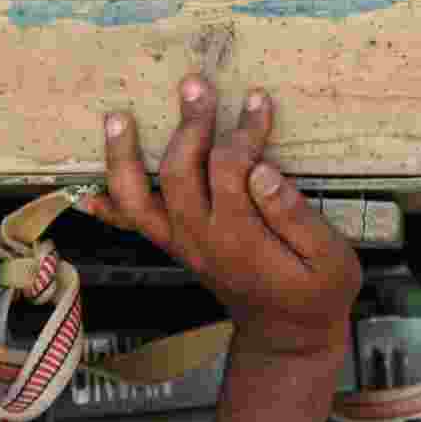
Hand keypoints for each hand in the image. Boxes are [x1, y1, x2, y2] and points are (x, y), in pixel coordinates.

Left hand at [82, 75, 362, 357]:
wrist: (288, 336)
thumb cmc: (317, 293)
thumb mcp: (331, 260)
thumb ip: (296, 217)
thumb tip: (263, 172)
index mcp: (242, 236)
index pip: (231, 169)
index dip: (243, 131)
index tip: (258, 100)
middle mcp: (202, 238)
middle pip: (180, 171)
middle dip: (189, 124)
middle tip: (197, 85)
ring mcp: (183, 244)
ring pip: (138, 198)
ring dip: (124, 158)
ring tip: (117, 118)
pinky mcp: (177, 247)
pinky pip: (134, 227)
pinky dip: (109, 208)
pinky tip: (89, 192)